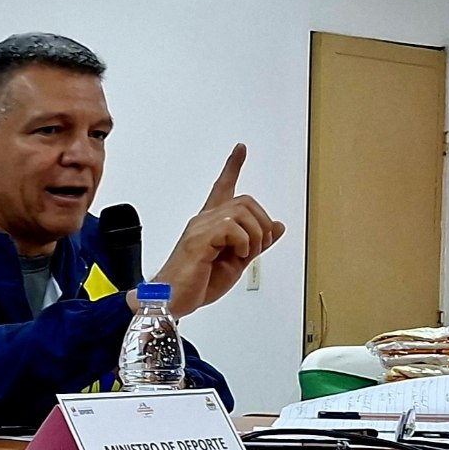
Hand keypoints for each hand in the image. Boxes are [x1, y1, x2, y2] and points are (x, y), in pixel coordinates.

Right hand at [149, 144, 284, 314]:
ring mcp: (200, 228)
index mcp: (211, 225)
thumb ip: (255, 243)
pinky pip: (231, 228)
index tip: (240, 149)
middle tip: (256, 247)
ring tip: (243, 254)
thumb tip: (277, 227)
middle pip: (245, 201)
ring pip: (242, 212)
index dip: (232, 167)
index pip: (222, 188)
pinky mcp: (198, 239)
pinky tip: (234, 255)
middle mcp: (203, 221)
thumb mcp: (236, 263)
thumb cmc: (196, 283)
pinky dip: (242, 243)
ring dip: (254, 236)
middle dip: (261, 224)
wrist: (171, 300)